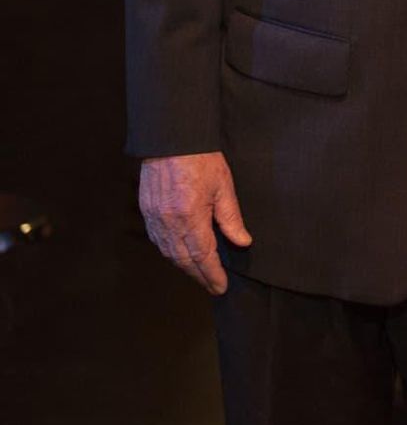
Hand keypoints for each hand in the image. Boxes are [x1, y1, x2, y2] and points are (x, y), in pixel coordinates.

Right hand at [139, 151, 251, 294]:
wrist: (172, 138)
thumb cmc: (200, 158)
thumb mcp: (223, 186)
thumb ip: (231, 218)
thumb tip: (242, 241)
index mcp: (190, 218)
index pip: (203, 257)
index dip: (212, 275)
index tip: (221, 287)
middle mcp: (169, 223)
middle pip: (183, 260)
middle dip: (199, 276)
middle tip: (212, 285)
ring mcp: (154, 218)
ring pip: (168, 253)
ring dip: (184, 266)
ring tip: (199, 273)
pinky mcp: (146, 211)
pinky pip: (157, 240)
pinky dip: (169, 251)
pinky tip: (179, 253)